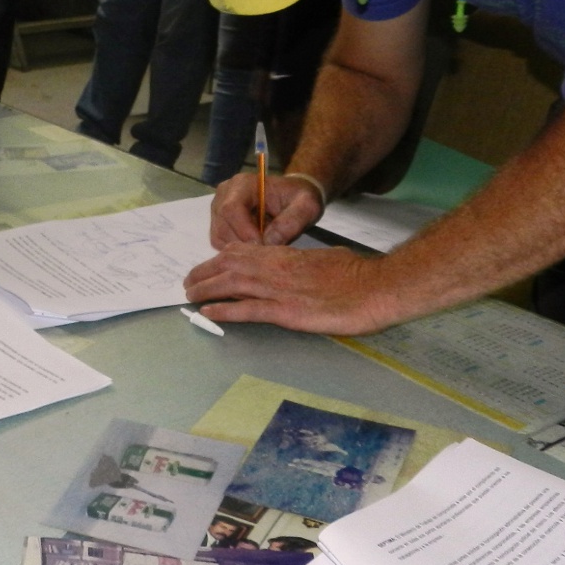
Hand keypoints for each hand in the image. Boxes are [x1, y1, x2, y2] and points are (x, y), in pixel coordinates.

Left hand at [183, 244, 395, 334]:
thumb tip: (299, 268)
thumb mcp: (325, 259)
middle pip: (229, 265)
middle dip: (205, 273)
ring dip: (206, 289)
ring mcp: (280, 289)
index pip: (243, 252)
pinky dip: (224, 310)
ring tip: (188, 296)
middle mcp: (277, 268)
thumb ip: (305, 264)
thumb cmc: (358, 274)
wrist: (376, 287)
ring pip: (231, 284)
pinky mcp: (286, 311)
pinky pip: (247, 309)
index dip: (220, 258)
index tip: (207, 265)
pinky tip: (207, 313)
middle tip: (188, 282)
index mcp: (286, 255)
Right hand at [210, 172, 323, 246]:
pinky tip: (255, 245)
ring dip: (240, 248)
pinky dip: (237, 249)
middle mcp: (225, 194)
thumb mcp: (306, 206)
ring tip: (263, 244)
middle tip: (266, 251)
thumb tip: (269, 241)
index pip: (232, 209)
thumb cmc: (299, 198)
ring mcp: (219, 208)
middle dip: (244, 243)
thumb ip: (291, 222)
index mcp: (243, 184)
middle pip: (222, 226)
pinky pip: (220, 242)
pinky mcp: (219, 222)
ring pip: (219, 237)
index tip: (264, 246)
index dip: (244, 231)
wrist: (292, 196)